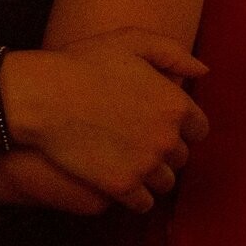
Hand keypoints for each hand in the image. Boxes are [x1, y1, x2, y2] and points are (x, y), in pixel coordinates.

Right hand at [1, 30, 208, 212]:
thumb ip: (173, 54)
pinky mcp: (122, 187)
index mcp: (175, 105)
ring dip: (153, 176)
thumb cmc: (83, 64)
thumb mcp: (132, 41)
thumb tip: (202, 70)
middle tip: (141, 142)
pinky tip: (123, 183)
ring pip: (165, 183)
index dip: (182, 128)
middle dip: (166, 151)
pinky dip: (137, 196)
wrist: (42, 97)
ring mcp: (146, 165)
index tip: (162, 125)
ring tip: (132, 164)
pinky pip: (144, 203)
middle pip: (182, 158)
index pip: (199, 129)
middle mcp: (167, 138)